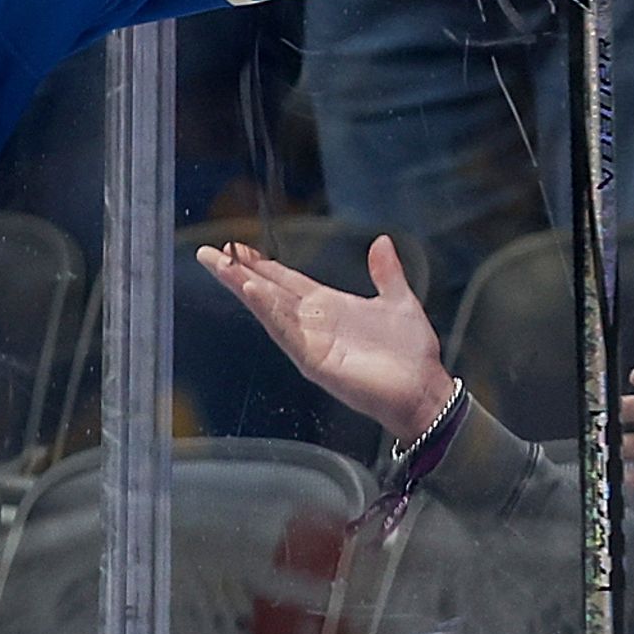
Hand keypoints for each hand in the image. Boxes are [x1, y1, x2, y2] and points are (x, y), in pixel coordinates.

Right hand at [199, 235, 456, 442]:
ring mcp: (310, 343)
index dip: (260, 264)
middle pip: (267, 292)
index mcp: (329, 306)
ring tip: (223, 267)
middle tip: (208, 253)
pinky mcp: (314, 361)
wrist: (425, 391)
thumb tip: (381, 242)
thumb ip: (386, 273)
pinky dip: (269, 312)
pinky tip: (253, 294)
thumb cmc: (411, 355)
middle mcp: (313, 323)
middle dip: (237, 273)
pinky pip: (286, 333)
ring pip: (269, 309)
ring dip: (245, 287)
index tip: (236, 248)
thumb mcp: (399, 302)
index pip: (285, 280)